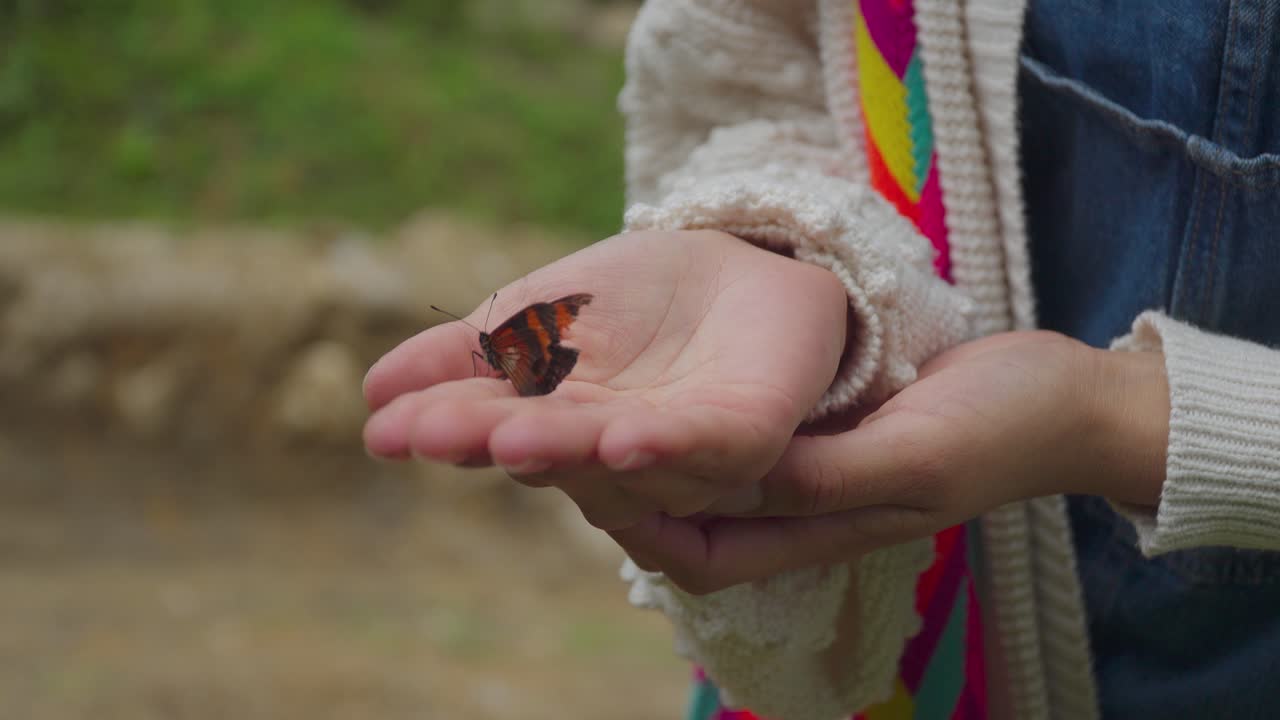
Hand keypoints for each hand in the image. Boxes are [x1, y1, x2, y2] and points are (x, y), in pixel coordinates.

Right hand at [362, 229, 849, 529]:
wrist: (743, 264)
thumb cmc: (637, 301)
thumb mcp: (538, 313)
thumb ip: (468, 352)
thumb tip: (373, 392)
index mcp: (559, 423)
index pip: (495, 427)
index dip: (444, 426)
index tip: (382, 429)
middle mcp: (613, 451)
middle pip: (550, 454)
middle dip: (491, 441)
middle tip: (429, 436)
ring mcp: (681, 451)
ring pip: (619, 461)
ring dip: (567, 448)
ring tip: (510, 437)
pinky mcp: (746, 434)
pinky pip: (705, 448)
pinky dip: (663, 447)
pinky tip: (622, 438)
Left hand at [611, 331, 1169, 593]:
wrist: (1063, 397)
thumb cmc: (1001, 428)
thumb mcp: (914, 452)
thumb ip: (827, 475)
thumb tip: (731, 479)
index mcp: (816, 534)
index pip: (695, 550)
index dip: (630, 518)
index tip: (575, 468)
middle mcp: (796, 507)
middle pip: (680, 510)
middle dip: (610, 478)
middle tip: (545, 426)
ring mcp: (803, 464)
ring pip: (696, 466)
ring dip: (637, 437)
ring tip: (577, 391)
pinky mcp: (812, 422)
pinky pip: (731, 422)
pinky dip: (685, 405)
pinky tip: (653, 362)